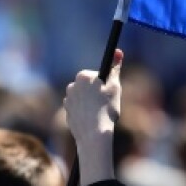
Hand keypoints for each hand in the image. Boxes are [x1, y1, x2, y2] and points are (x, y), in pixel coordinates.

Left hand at [64, 48, 122, 185]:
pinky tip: (92, 119)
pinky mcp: (67, 112)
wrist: (94, 134)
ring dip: (90, 102)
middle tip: (107, 103)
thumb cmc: (107, 108)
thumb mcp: (114, 86)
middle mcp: (72, 85)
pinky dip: (84, 111)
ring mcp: (68, 99)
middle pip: (89, 85)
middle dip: (97, 92)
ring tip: (100, 112)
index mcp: (83, 76)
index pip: (97, 75)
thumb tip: (118, 51)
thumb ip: (115, 68)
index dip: (105, 84)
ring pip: (83, 97)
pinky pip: (78, 108)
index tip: (109, 93)